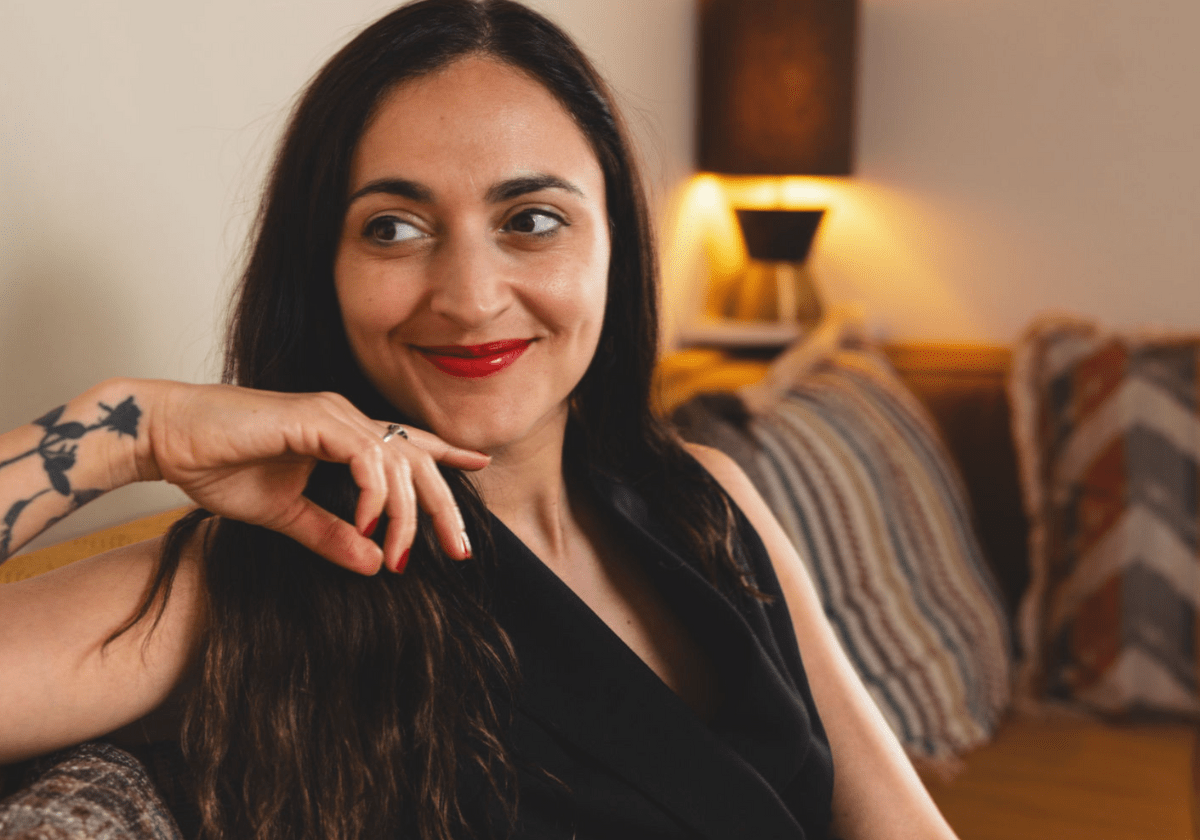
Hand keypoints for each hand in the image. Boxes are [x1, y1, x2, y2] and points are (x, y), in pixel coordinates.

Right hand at [138, 382, 487, 573]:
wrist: (166, 438)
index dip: (446, 455)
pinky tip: (366, 525)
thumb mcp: (283, 514)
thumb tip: (375, 564)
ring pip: (398, 462)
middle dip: (443, 506)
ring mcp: (332, 415)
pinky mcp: (313, 418)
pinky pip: (365, 456)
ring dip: (403, 513)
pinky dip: (373, 494)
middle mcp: (345, 419)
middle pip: (417, 459)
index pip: (407, 445)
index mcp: (342, 435)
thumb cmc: (216, 466)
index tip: (481, 465)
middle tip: (460, 550)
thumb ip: (330, 535)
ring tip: (398, 555)